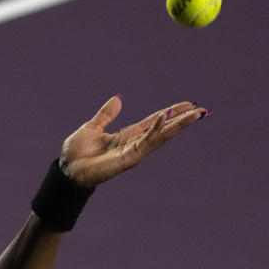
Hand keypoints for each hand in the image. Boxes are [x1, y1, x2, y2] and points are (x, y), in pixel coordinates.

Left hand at [59, 95, 207, 187]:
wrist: (67, 169)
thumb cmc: (76, 153)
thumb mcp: (92, 127)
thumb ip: (106, 115)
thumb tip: (118, 99)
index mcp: (126, 135)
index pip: (153, 122)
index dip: (169, 113)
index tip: (187, 105)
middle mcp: (133, 143)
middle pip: (163, 129)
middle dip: (182, 120)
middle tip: (202, 110)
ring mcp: (133, 151)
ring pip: (160, 136)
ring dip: (178, 125)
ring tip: (195, 114)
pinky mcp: (128, 159)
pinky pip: (145, 142)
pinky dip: (155, 130)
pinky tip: (163, 119)